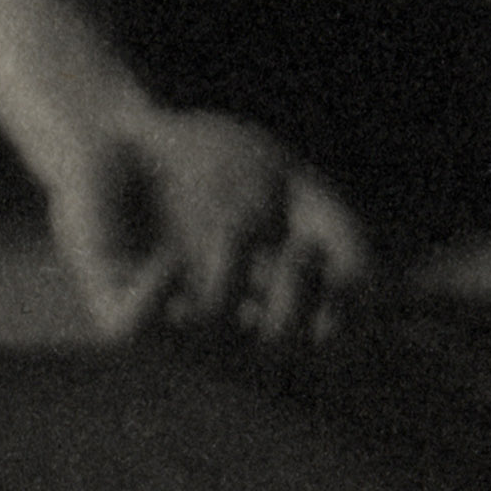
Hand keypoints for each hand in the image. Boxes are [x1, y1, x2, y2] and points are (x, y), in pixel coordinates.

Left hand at [51, 107, 374, 341]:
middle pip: (277, 361)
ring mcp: (169, 319)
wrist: (128, 129)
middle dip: (299, 312)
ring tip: (240, 227)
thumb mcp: (294, 185)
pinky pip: (134, 332)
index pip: (321, 357)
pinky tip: (172, 262)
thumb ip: (342, 230)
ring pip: (211, 344)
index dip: (346, 339)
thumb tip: (378, 293)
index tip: (356, 284)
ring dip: (233, 287)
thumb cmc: (217, 164)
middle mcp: (227, 331)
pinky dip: (157, 302)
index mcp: (274, 315)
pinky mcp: (112, 301)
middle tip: (305, 251)